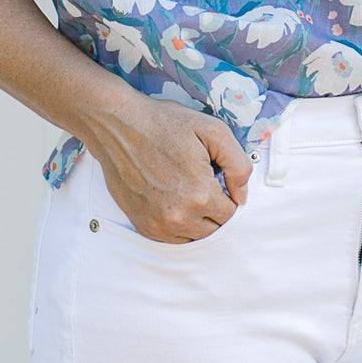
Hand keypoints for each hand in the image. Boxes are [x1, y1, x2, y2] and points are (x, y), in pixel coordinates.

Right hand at [75, 90, 255, 243]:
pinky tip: (172, 199)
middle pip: (214, 229)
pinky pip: (172, 239)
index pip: (231, 213)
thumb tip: (243, 197)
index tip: (215, 178)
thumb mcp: (213, 131)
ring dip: (197, 219)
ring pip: (194, 237)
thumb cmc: (164, 124)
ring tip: (185, 189)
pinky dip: (177, 224)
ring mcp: (158, 225)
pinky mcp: (143, 225)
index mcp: (201, 195)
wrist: (119, 125)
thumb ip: (238, 166)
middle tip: (201, 181)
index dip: (228, 194)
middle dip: (214, 208)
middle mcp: (179, 217)